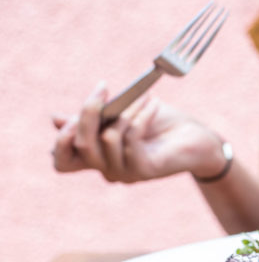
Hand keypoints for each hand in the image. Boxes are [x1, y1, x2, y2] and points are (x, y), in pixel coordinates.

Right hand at [52, 82, 226, 182]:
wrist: (199, 137)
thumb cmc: (162, 125)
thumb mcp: (122, 115)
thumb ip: (93, 119)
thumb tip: (55, 119)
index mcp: (99, 158)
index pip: (62, 163)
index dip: (60, 140)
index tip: (75, 110)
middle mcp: (108, 170)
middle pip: (80, 145)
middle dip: (88, 112)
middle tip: (103, 87)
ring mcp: (126, 173)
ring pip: (107, 137)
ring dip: (125, 110)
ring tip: (144, 98)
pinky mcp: (144, 170)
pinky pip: (130, 138)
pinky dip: (140, 116)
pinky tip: (154, 105)